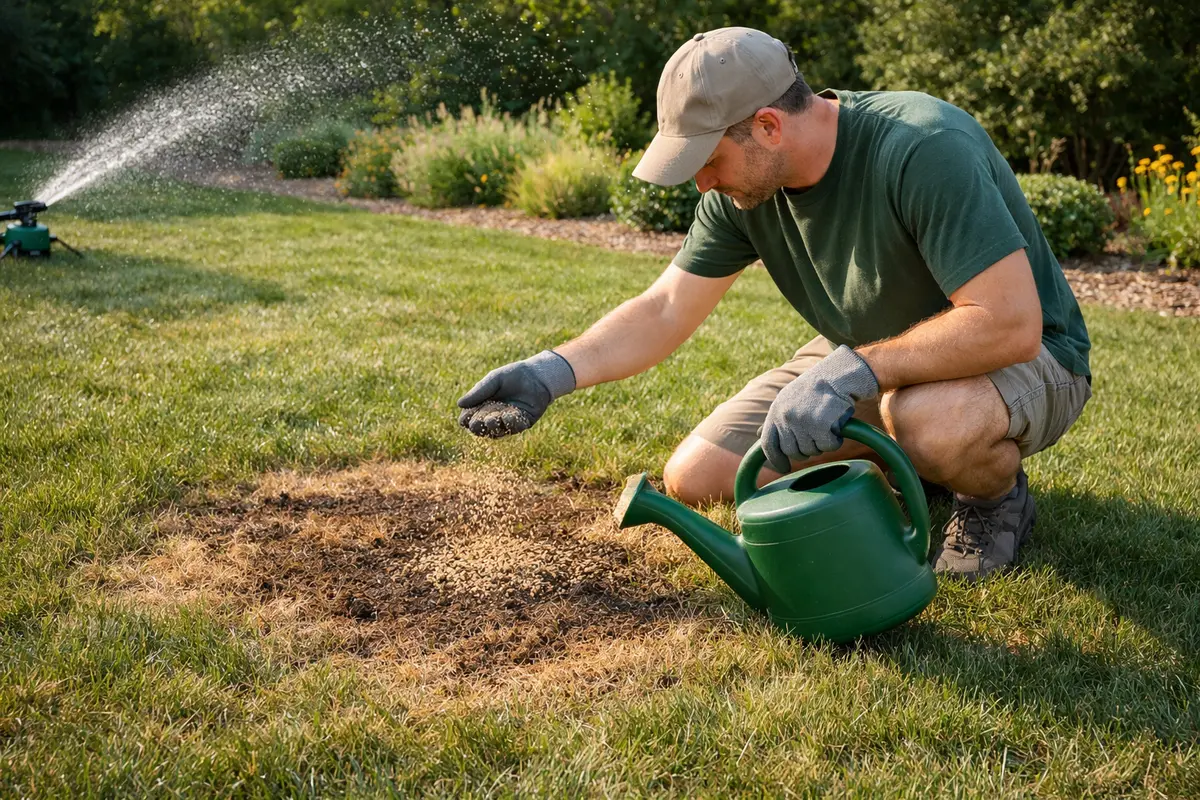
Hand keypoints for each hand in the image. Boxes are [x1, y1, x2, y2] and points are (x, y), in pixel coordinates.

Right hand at [457, 350, 575, 437]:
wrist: (536, 375)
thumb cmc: (512, 375)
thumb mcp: (493, 381)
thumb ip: (479, 392)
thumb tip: (459, 404)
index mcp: (483, 406)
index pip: (470, 418)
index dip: (466, 420)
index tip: (465, 418)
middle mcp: (494, 417)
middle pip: (481, 428)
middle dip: (478, 426)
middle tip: (478, 420)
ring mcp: (508, 422)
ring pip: (497, 431)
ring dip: (493, 426)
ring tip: (491, 419)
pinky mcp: (523, 423)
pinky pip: (514, 428)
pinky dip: (510, 423)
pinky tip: (507, 416)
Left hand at [760, 345, 878, 472]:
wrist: (840, 374)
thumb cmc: (816, 388)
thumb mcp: (788, 398)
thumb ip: (776, 417)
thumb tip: (759, 434)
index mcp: (776, 410)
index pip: (768, 444)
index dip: (775, 459)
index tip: (784, 468)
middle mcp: (786, 417)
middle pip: (793, 452)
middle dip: (806, 449)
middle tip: (817, 436)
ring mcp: (803, 421)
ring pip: (812, 450)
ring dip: (822, 443)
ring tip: (827, 424)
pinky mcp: (822, 424)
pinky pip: (829, 446)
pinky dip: (836, 440)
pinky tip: (837, 425)